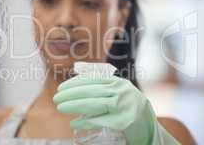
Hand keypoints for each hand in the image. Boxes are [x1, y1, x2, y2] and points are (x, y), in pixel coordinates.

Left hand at [53, 74, 179, 144]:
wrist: (147, 123)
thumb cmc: (126, 105)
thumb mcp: (116, 90)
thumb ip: (99, 84)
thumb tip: (76, 80)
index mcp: (117, 82)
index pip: (92, 80)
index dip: (74, 83)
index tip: (61, 88)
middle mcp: (121, 91)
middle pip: (91, 91)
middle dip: (71, 94)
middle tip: (56, 98)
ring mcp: (123, 106)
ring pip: (94, 104)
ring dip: (75, 106)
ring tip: (60, 108)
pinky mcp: (123, 121)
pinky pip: (100, 120)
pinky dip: (86, 122)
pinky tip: (74, 123)